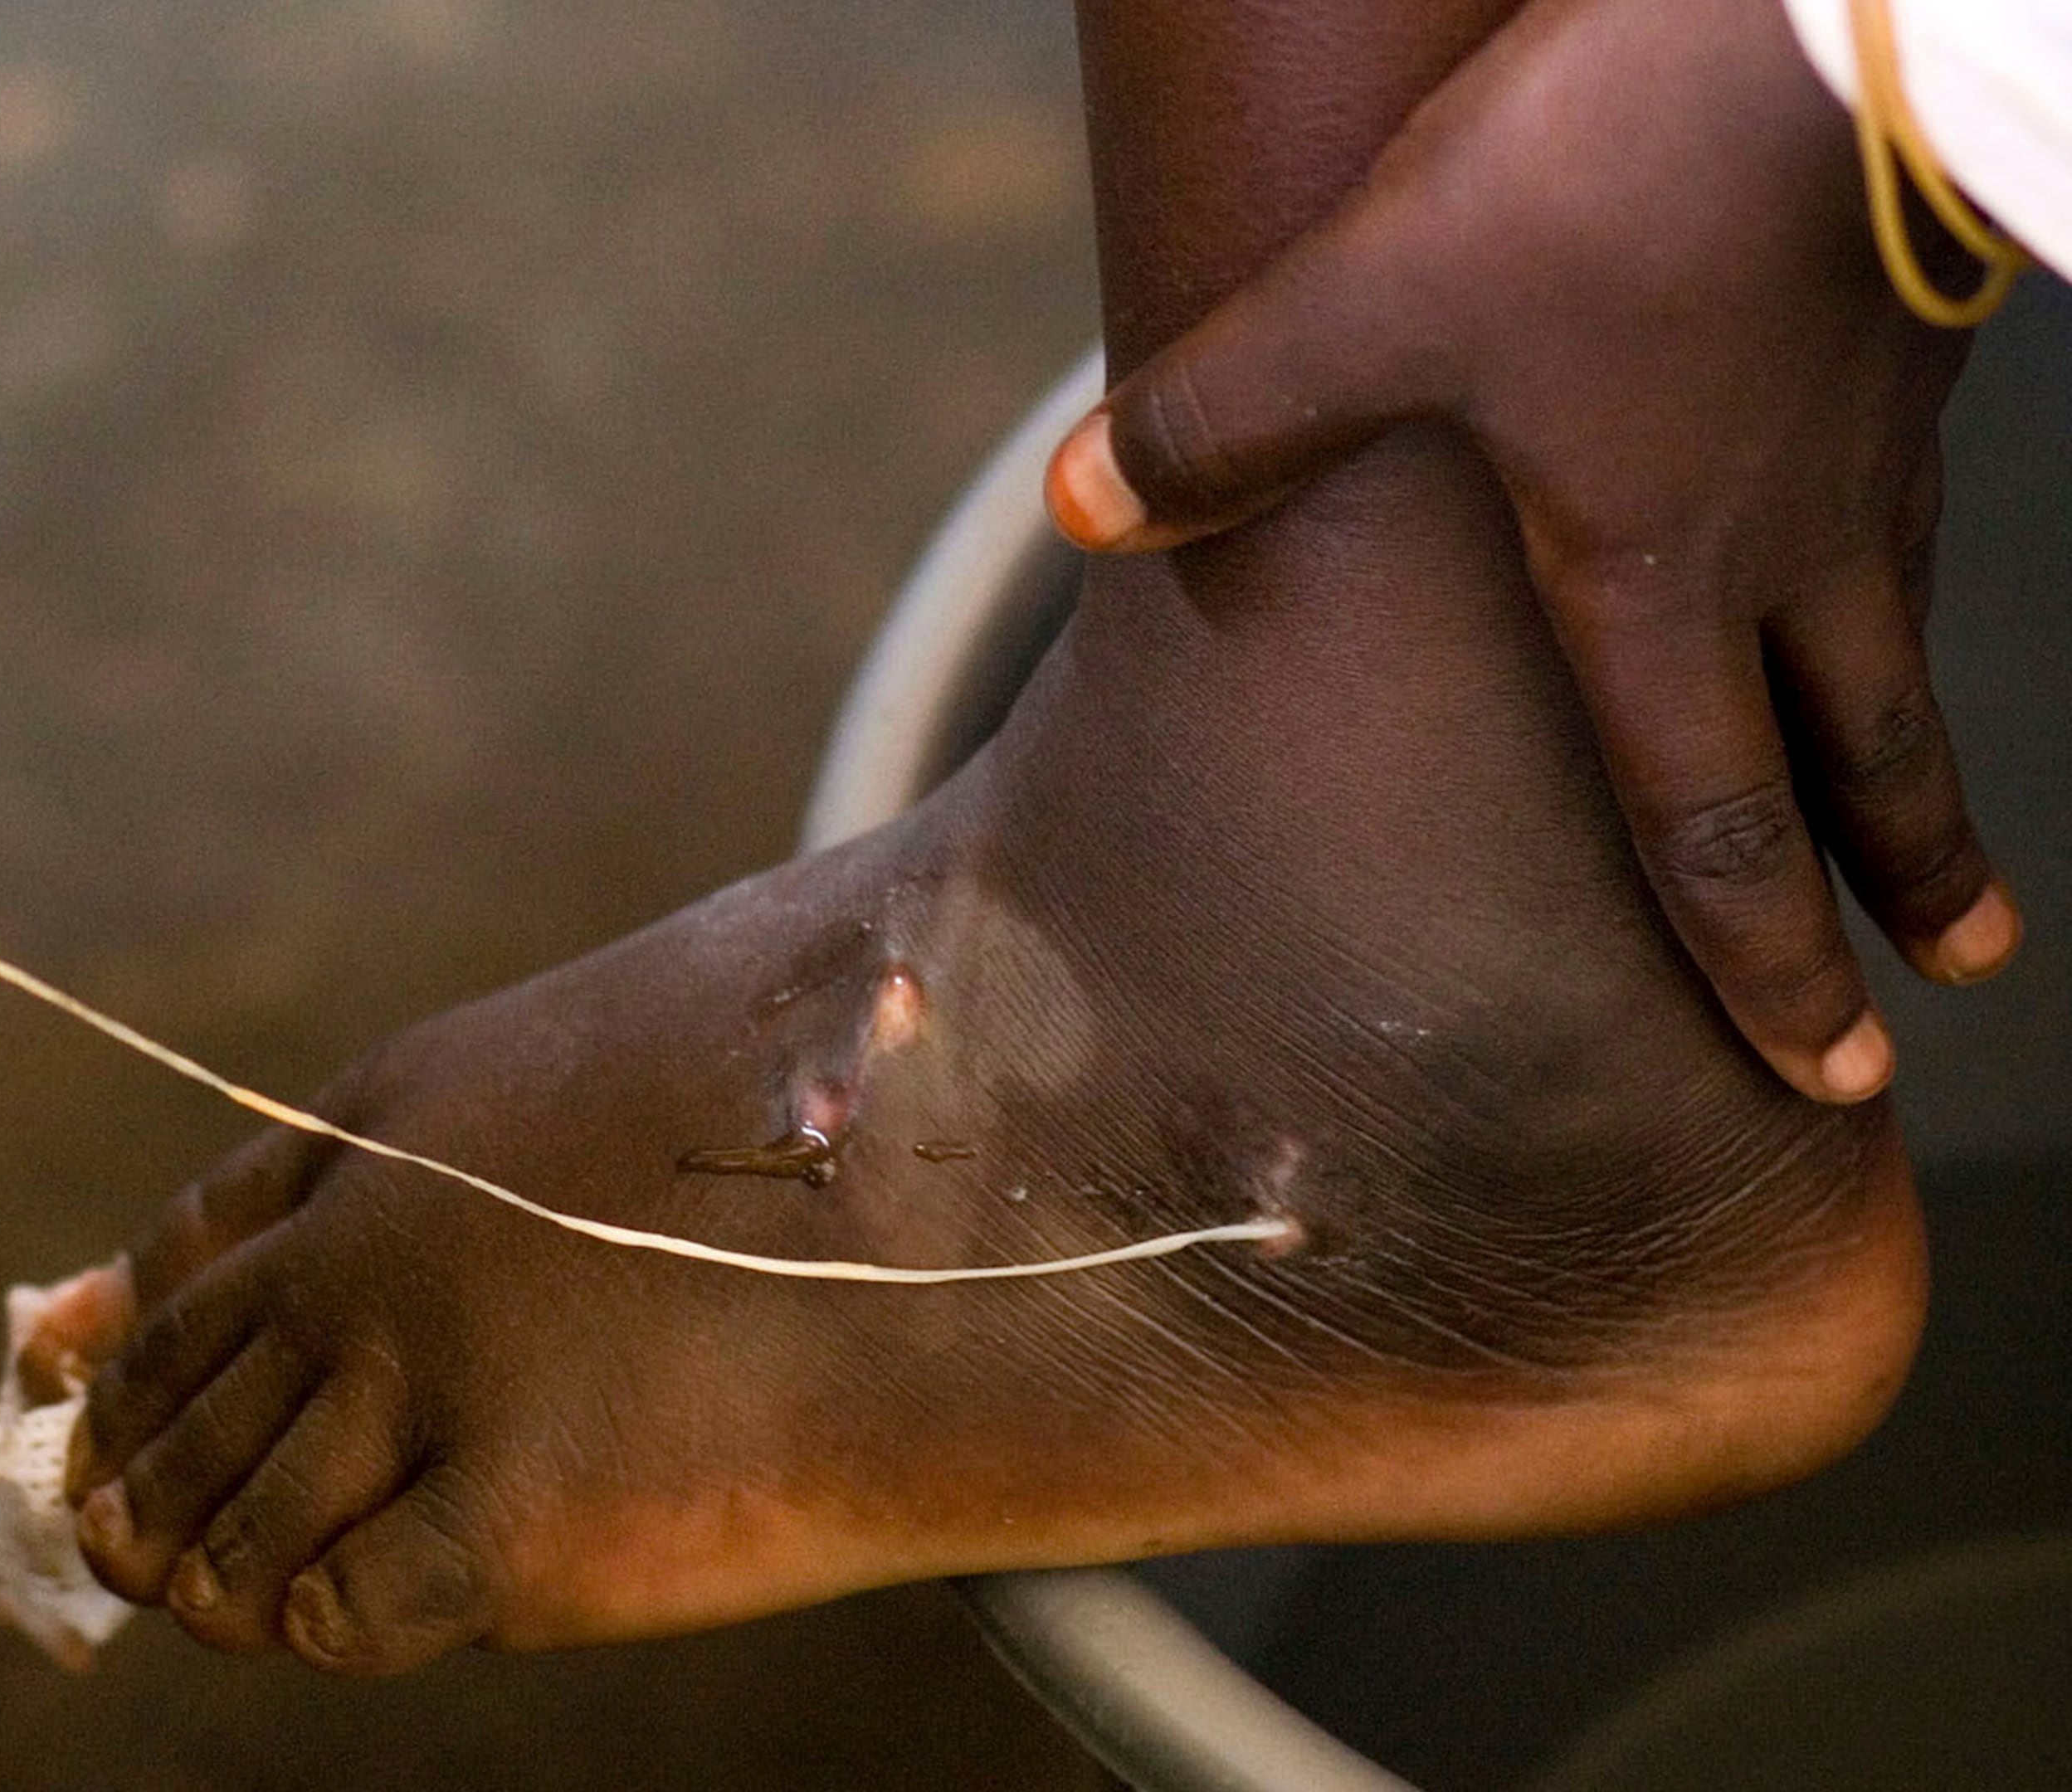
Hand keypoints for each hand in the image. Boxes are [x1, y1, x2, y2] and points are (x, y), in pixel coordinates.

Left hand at [1043, 0, 2012, 1102]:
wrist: (1825, 18)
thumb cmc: (1606, 173)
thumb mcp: (1373, 295)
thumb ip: (1230, 414)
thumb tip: (1087, 507)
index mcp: (1660, 577)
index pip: (1719, 817)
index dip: (1766, 958)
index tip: (1827, 1068)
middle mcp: (1790, 540)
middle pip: (1863, 754)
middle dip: (1900, 883)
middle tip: (1944, 979)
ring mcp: (1868, 443)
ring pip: (1907, 635)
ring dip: (1921, 747)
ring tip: (1944, 823)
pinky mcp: (1906, 333)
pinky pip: (1906, 499)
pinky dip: (1897, 571)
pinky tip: (1878, 541)